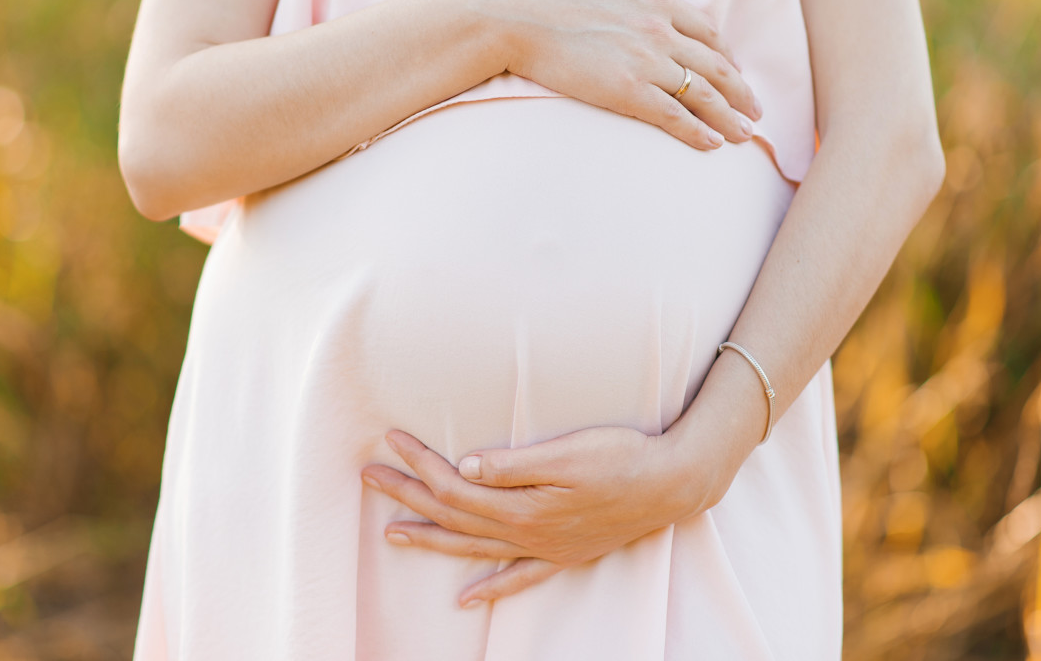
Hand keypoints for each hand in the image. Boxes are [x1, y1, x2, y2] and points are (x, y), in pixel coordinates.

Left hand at [360, 426, 717, 607]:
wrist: (672, 485)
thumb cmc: (622, 458)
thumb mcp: (567, 453)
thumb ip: (513, 465)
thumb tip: (464, 467)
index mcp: (521, 505)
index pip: (454, 485)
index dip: (419, 463)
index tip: (391, 440)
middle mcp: (526, 533)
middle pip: (453, 516)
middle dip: (408, 495)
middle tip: (368, 476)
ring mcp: (544, 548)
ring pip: (473, 547)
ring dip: (431, 539)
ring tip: (392, 533)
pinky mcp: (563, 553)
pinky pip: (518, 577)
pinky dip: (490, 587)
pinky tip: (467, 600)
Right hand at [475, 0, 762, 150]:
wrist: (513, 12)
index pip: (706, 32)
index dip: (726, 56)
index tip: (735, 74)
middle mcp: (660, 29)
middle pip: (715, 65)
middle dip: (740, 92)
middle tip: (754, 112)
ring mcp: (645, 61)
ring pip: (702, 93)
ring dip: (728, 117)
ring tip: (743, 135)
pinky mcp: (627, 90)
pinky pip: (673, 115)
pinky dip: (697, 131)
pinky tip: (712, 144)